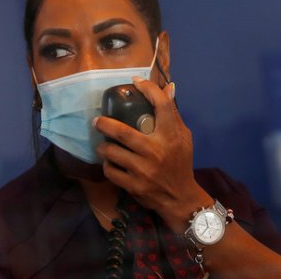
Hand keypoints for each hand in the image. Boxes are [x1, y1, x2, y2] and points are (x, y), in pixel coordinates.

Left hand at [93, 78, 211, 232]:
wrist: (180, 198)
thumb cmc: (180, 163)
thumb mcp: (183, 138)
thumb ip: (173, 114)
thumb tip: (169, 87)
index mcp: (170, 136)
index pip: (160, 105)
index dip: (148, 88)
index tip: (136, 81)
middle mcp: (156, 151)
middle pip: (122, 132)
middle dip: (104, 124)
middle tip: (97, 120)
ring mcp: (143, 170)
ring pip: (112, 152)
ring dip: (104, 147)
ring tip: (104, 145)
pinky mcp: (134, 186)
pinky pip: (111, 171)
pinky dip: (107, 166)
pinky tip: (110, 163)